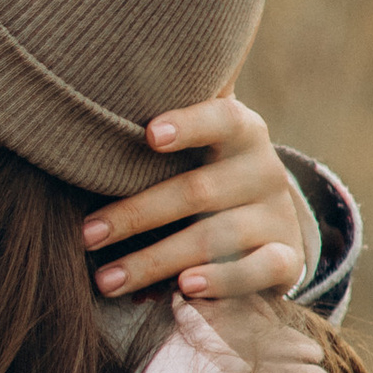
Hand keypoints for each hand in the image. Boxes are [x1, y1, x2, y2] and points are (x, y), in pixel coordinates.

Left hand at [82, 93, 310, 305]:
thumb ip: (162, 123)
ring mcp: (277, 216)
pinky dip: (221, 282)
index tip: (150, 134)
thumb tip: (101, 84)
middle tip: (85, 235)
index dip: (190, 124)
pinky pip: (257, 271)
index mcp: (241, 131)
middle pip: (197, 191)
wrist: (267, 226)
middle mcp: (263, 170)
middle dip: (134, 215)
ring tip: (107, 280)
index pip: (221, 119)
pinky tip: (183, 289)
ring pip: (215, 238)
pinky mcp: (286, 259)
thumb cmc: (204, 174)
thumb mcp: (193, 145)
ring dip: (155, 261)